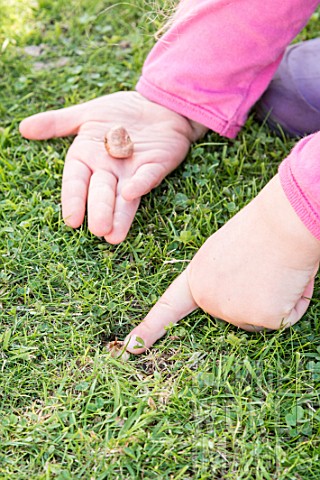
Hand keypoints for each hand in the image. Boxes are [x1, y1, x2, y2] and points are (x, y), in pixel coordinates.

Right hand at [20, 92, 203, 243]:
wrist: (158, 104)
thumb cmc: (121, 112)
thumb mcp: (87, 114)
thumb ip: (57, 123)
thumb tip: (23, 128)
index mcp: (89, 158)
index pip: (77, 182)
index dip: (74, 200)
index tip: (71, 221)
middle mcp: (110, 170)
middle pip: (102, 193)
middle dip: (100, 211)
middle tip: (98, 231)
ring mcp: (134, 171)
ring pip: (125, 196)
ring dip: (121, 214)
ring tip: (115, 236)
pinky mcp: (156, 166)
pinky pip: (149, 176)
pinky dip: (142, 184)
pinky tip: (133, 193)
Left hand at [125, 175, 319, 352]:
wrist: (283, 220)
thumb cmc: (260, 229)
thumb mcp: (227, 253)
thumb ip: (222, 278)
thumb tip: (239, 296)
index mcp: (197, 278)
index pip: (168, 308)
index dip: (150, 329)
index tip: (130, 347)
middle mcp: (208, 298)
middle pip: (235, 317)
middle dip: (255, 299)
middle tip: (263, 267)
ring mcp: (231, 311)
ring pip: (261, 319)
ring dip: (276, 299)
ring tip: (275, 269)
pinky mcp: (260, 318)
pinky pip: (284, 319)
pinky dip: (294, 302)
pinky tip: (288, 278)